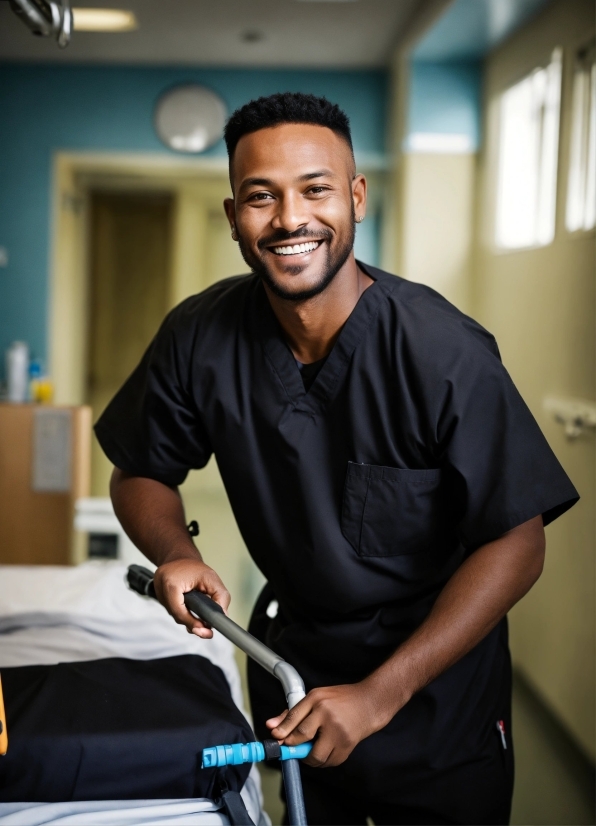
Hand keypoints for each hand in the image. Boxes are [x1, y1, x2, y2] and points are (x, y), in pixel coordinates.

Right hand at [153, 555, 230, 638]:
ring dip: (186, 618)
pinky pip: (170, 609)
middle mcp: (160, 587)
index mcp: (171, 583)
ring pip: (173, 614)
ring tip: (199, 620)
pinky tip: (190, 611)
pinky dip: (181, 612)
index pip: (179, 611)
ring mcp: (157, 591)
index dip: (193, 623)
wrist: (181, 557)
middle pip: (176, 615)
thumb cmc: (195, 567)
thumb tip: (222, 615)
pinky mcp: (157, 594)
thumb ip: (220, 597)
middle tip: (206, 629)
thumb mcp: (212, 579)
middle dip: (192, 623)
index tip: (205, 630)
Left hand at [265, 682, 393, 767]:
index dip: (281, 731)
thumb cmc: (340, 699)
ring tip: (311, 748)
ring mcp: (338, 731)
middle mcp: (327, 714)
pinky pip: (329, 762)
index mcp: (317, 699)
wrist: (369, 703)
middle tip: (292, 748)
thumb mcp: (316, 697)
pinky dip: (323, 760)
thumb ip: (293, 712)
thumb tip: (271, 726)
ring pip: (315, 756)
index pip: (294, 717)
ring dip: (309, 757)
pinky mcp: (347, 745)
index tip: (275, 739)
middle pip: (302, 737)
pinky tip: (325, 750)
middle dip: (293, 746)